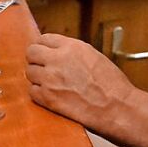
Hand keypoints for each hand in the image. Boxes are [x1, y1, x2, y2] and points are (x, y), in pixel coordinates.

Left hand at [25, 34, 147, 146]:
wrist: (117, 107)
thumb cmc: (112, 85)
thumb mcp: (93, 56)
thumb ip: (72, 52)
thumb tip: (58, 52)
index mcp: (71, 47)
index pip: (44, 39)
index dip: (44, 47)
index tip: (45, 53)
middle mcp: (57, 60)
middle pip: (31, 53)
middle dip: (36, 60)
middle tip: (43, 67)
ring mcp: (50, 79)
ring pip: (29, 72)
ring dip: (37, 77)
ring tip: (50, 83)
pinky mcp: (47, 97)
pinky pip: (32, 91)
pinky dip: (39, 94)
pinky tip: (50, 95)